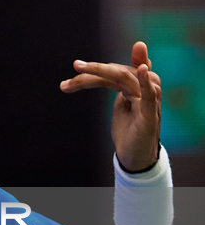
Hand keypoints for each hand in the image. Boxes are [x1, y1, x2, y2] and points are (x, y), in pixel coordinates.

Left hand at [60, 41, 161, 171]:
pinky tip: (142, 70)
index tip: (76, 66)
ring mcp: (148, 99)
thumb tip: (102, 70)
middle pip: (117, 72)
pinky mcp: (150, 114)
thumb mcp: (120, 104)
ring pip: (124, 77)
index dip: (96, 68)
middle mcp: (144, 87)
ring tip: (81, 70)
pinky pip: (149, 95)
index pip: (114, 71)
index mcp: (136, 84)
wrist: (135, 158)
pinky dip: (146, 82)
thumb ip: (114, 84)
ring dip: (101, 71)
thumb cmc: (129, 130)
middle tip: (75, 66)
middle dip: (92, 70)